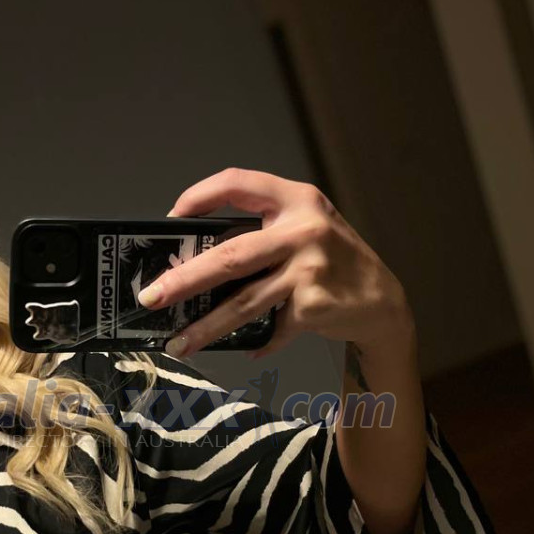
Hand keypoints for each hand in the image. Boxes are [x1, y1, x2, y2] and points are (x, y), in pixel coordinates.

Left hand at [139, 167, 413, 359]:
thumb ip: (261, 233)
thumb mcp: (305, 229)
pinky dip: (256, 343)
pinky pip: (269, 329)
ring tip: (178, 343)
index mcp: (295, 200)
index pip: (238, 182)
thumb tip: (193, 261)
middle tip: (152, 296)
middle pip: (229, 256)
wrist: (381, 301)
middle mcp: (302, 230)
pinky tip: (245, 351)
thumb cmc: (333, 261)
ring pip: (242, 303)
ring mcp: (308, 269)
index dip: (199, 196)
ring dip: (205, 327)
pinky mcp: (311, 306)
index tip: (171, 218)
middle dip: (183, 279)